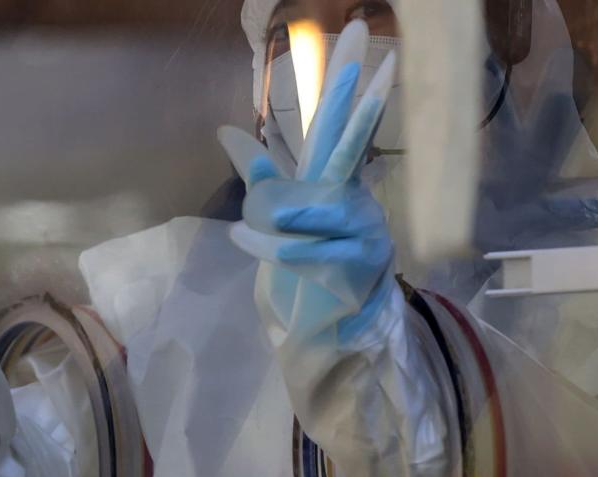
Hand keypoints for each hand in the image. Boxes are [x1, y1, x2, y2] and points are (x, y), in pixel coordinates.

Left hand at [227, 24, 398, 342]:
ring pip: (312, 214)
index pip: (343, 125)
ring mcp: (360, 231)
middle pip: (352, 149)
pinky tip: (241, 238)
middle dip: (365, 108)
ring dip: (284, 220)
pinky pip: (301, 251)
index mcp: (335, 180)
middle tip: (374, 64)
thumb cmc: (308, 253)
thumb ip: (257, 169)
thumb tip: (222, 129)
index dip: (353, 87)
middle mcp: (353, 197)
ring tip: (253, 224)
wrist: (332, 315)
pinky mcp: (352, 265)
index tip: (368, 40)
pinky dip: (268, 246)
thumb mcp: (279, 207)